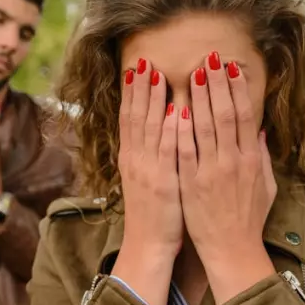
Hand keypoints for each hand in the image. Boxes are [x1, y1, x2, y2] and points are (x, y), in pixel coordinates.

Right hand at [111, 58, 182, 304]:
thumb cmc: (154, 214)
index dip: (134, 92)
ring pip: (149, 127)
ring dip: (152, 98)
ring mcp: (148, 169)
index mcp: (133, 158)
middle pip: (136, 116)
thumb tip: (164, 132)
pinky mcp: (163, 182)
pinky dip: (169, 129)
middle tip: (143, 59)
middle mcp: (136, 159)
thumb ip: (156, 155)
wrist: (148, 245)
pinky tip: (173, 109)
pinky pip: (167, 151)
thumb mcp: (149, 180)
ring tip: (156, 72)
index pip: (131, 117)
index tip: (138, 67)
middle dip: (140, 86)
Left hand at [177, 51, 277, 304]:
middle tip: (209, 57)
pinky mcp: (190, 183)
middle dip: (217, 84)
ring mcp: (210, 171)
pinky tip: (175, 108)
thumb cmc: (248, 219)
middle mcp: (231, 161)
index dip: (237, 89)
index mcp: (250, 159)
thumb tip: (259, 130)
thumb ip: (261, 157)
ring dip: (199, 97)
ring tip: (193, 71)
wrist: (232, 250)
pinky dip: (180, 129)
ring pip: (204, 127)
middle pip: (224, 114)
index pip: (244, 115)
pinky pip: (184, 151)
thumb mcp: (265, 186)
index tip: (230, 66)